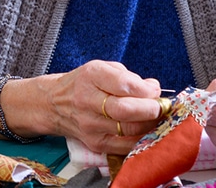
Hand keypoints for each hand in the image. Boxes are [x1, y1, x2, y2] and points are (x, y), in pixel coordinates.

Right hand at [42, 60, 163, 154]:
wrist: (54, 104)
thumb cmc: (83, 84)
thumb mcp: (103, 69)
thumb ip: (130, 77)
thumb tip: (154, 89)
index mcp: (91, 76)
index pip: (124, 84)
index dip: (147, 89)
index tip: (155, 90)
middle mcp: (87, 101)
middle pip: (125, 110)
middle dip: (151, 109)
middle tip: (161, 106)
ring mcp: (90, 125)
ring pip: (128, 130)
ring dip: (150, 124)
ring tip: (156, 118)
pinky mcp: (95, 143)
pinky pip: (125, 146)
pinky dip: (141, 139)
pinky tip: (146, 130)